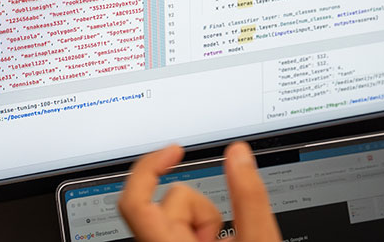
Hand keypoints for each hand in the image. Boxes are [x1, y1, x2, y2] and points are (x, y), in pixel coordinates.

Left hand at [117, 142, 281, 241]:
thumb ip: (249, 198)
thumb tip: (238, 157)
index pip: (135, 200)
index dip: (151, 167)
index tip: (175, 151)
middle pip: (169, 205)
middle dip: (201, 209)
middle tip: (222, 234)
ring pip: (176, 220)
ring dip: (202, 226)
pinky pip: (179, 236)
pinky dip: (198, 237)